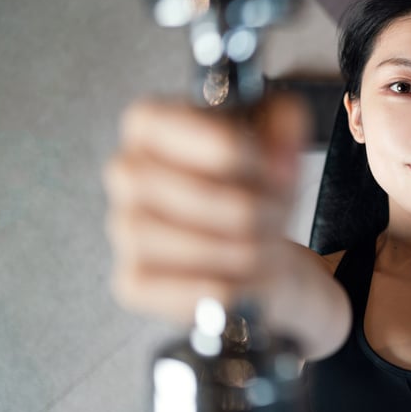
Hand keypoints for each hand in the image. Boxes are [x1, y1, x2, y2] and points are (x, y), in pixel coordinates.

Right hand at [102, 94, 310, 324]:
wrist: (257, 243)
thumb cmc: (255, 186)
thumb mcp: (278, 144)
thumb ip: (285, 121)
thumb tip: (286, 120)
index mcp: (148, 125)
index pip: (161, 125)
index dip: (225, 147)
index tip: (267, 163)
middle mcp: (125, 173)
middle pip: (188, 192)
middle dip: (250, 208)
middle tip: (277, 212)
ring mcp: (124, 229)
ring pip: (191, 246)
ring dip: (248, 249)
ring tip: (268, 243)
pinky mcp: (133, 281)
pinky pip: (187, 291)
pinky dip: (231, 286)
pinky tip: (245, 275)